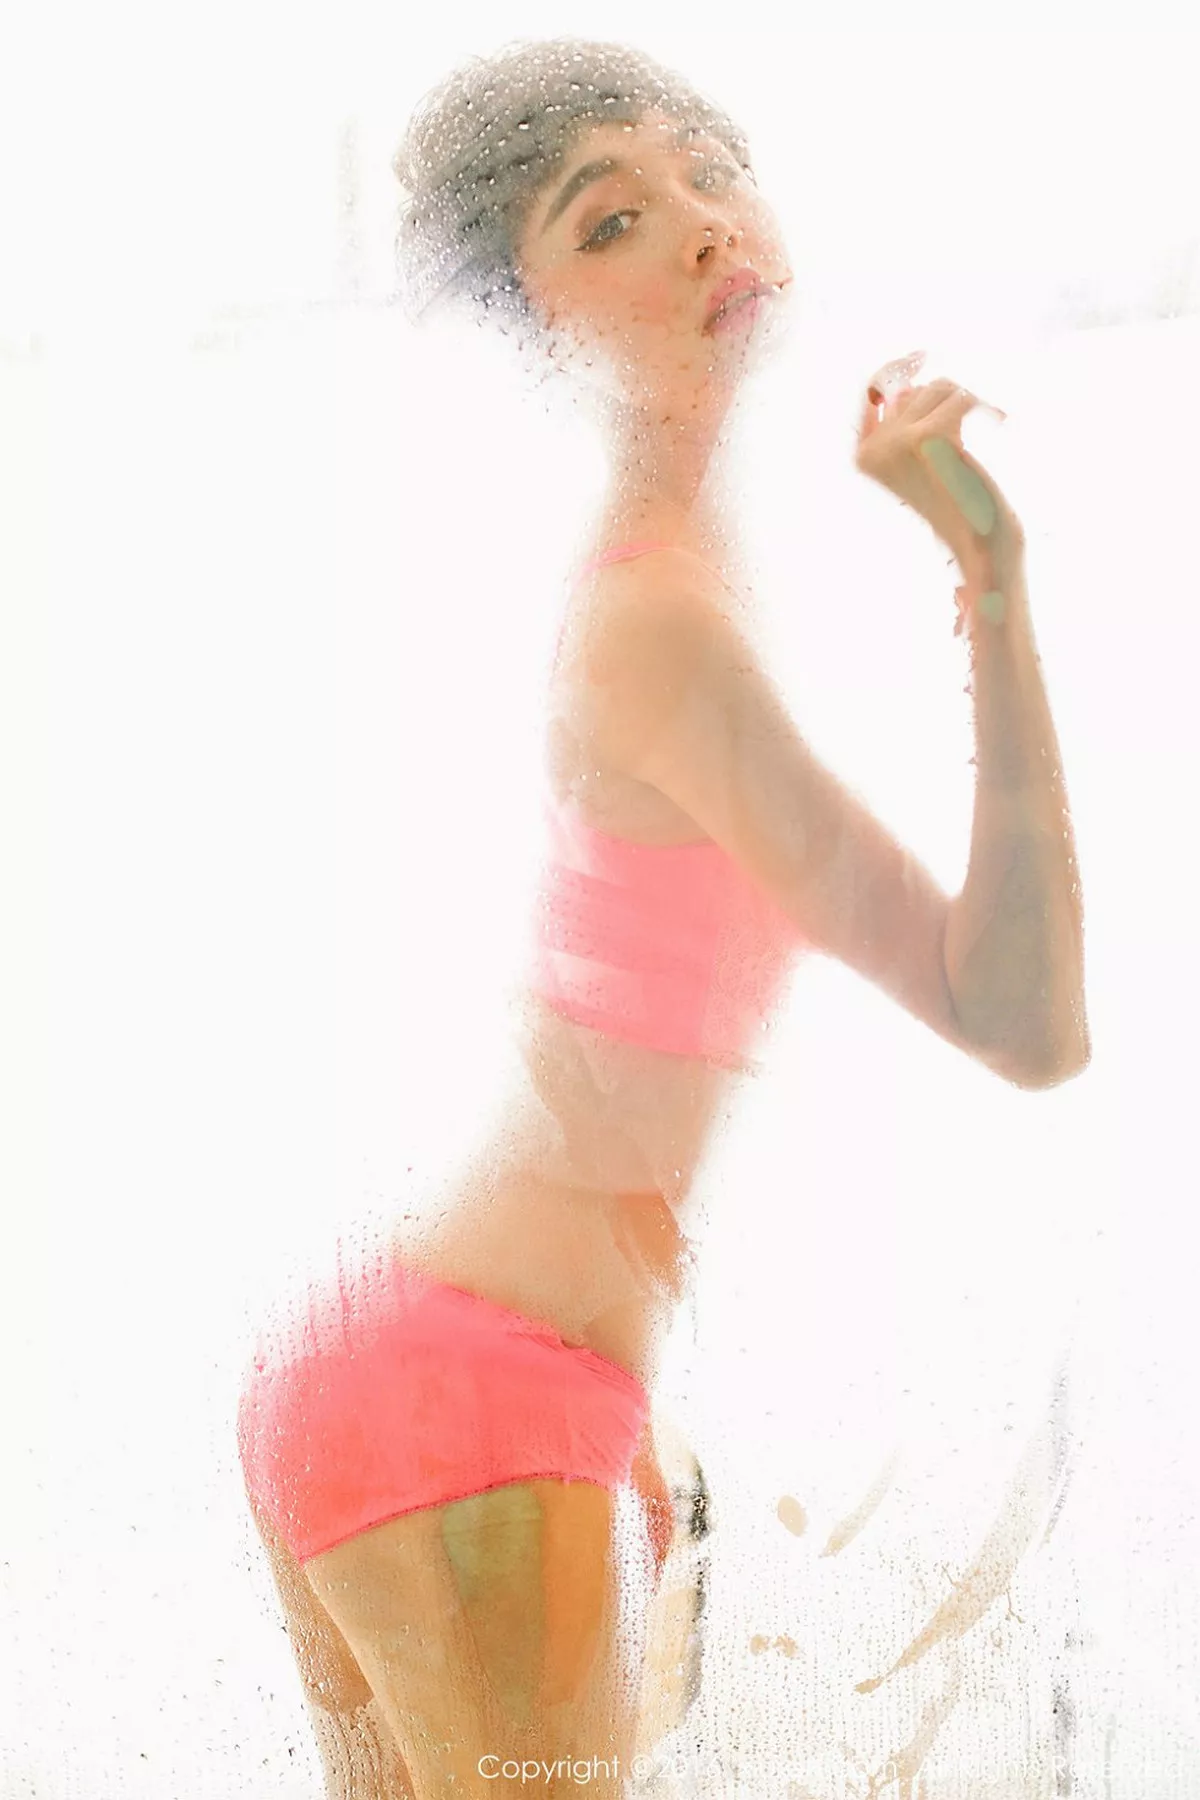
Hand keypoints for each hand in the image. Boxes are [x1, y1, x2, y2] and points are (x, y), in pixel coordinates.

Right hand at [856, 352, 1024, 613]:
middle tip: (979, 432)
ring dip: (971, 407)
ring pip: (940, 388)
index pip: (872, 391)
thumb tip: (907, 380)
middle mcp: (871, 450)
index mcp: (862, 457)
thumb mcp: (925, 461)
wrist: (982, 544)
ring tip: (986, 442)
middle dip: (952, 403)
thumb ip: (909, 419)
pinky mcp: (928, 438)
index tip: (919, 354)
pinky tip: (997, 432)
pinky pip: (962, 396)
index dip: (896, 369)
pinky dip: (987, 410)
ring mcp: (896, 444)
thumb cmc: (960, 506)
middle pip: (917, 388)